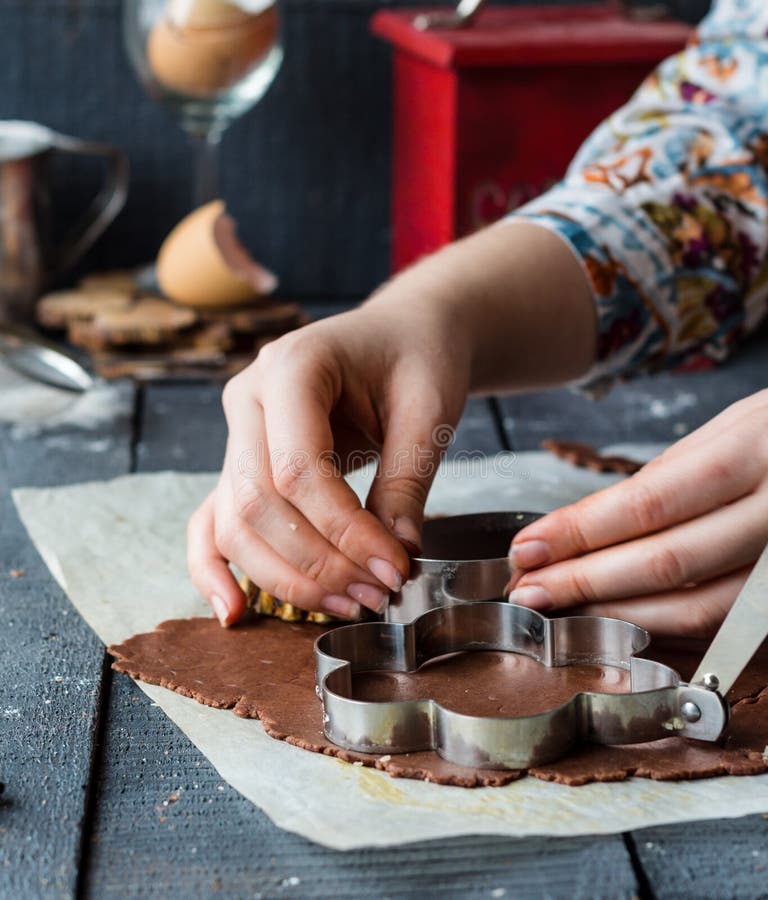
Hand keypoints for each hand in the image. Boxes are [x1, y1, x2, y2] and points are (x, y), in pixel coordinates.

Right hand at [187, 292, 469, 625]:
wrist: (404, 333)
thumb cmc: (418, 358)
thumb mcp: (429, 410)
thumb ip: (407, 483)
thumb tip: (395, 559)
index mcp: (291, 366)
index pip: (298, 470)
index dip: (345, 531)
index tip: (396, 568)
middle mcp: (248, 398)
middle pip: (258, 503)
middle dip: (317, 562)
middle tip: (376, 593)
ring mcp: (237, 431)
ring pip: (234, 523)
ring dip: (286, 577)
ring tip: (346, 604)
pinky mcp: (243, 462)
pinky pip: (212, 520)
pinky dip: (216, 568)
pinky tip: (235, 612)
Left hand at [508, 390, 767, 636]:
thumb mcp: (732, 429)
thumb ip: (667, 476)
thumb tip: (590, 522)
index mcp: (757, 451)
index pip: (650, 502)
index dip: (581, 532)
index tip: (528, 548)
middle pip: (667, 560)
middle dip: (585, 581)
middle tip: (529, 592)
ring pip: (698, 606)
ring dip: (618, 614)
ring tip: (562, 611)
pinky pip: (726, 624)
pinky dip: (667, 629)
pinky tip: (621, 623)